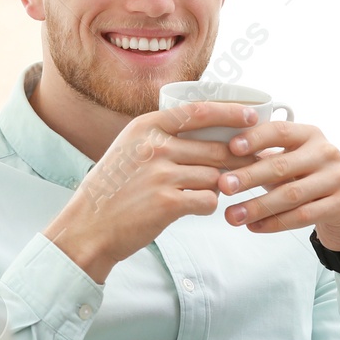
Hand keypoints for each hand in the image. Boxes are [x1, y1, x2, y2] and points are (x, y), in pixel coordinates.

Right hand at [43, 102, 259, 283]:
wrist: (88, 227)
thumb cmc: (113, 190)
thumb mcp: (130, 149)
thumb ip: (164, 138)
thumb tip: (212, 135)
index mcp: (146, 127)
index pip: (198, 112)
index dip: (230, 112)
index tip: (252, 116)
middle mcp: (155, 146)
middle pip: (215, 148)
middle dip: (236, 159)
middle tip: (250, 166)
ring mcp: (161, 175)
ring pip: (215, 176)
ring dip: (219, 186)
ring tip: (207, 191)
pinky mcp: (168, 203)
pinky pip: (208, 200)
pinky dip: (207, 205)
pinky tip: (195, 207)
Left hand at [215, 121, 339, 251]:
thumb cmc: (313, 180)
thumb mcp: (294, 162)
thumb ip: (266, 158)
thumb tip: (222, 158)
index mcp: (310, 135)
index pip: (279, 131)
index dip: (254, 138)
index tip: (231, 148)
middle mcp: (326, 152)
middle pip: (281, 165)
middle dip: (248, 177)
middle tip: (222, 187)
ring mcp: (337, 178)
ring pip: (290, 194)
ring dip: (257, 206)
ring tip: (232, 216)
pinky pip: (303, 215)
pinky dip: (275, 223)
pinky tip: (255, 227)